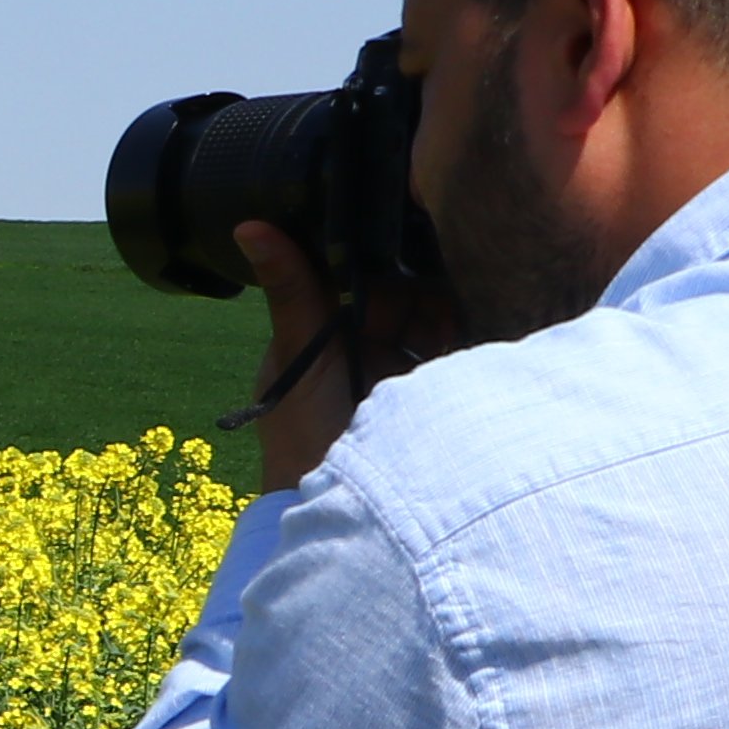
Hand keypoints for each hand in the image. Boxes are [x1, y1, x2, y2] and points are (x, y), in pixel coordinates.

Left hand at [227, 226, 462, 494]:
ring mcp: (402, 374)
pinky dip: (469, 347)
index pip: (372, 282)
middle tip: (446, 306)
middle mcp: (368, 348)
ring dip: (456, 320)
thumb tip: (248, 225)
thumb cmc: (305, 429)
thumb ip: (293, 290)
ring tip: (462, 328)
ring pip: (442, 325)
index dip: (395, 273)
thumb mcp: (301, 352)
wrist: (338, 503)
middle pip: (414, 300)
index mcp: (330, 331)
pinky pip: (458, 359)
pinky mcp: (430, 398)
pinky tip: (479, 341)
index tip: (414, 266)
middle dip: (434, 297)